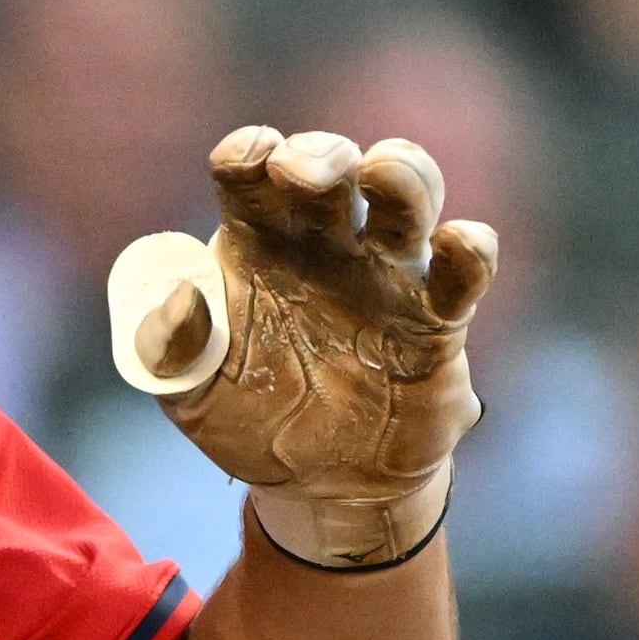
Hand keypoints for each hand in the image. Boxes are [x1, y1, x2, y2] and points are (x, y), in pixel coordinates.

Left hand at [110, 127, 495, 567]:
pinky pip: (462, 273)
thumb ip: (168, 346)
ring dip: (403, 171)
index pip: (250, 174)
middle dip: (321, 153)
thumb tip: (181, 298)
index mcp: (255, 242)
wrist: (317, 485)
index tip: (247, 158)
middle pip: (331, 167)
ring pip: (406, 196)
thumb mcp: (188, 391)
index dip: (248, 153)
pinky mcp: (435, 320)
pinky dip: (470, 249)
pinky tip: (459, 243)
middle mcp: (323, 243)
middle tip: (301, 171)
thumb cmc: (247, 418)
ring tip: (381, 173)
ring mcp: (383, 275)